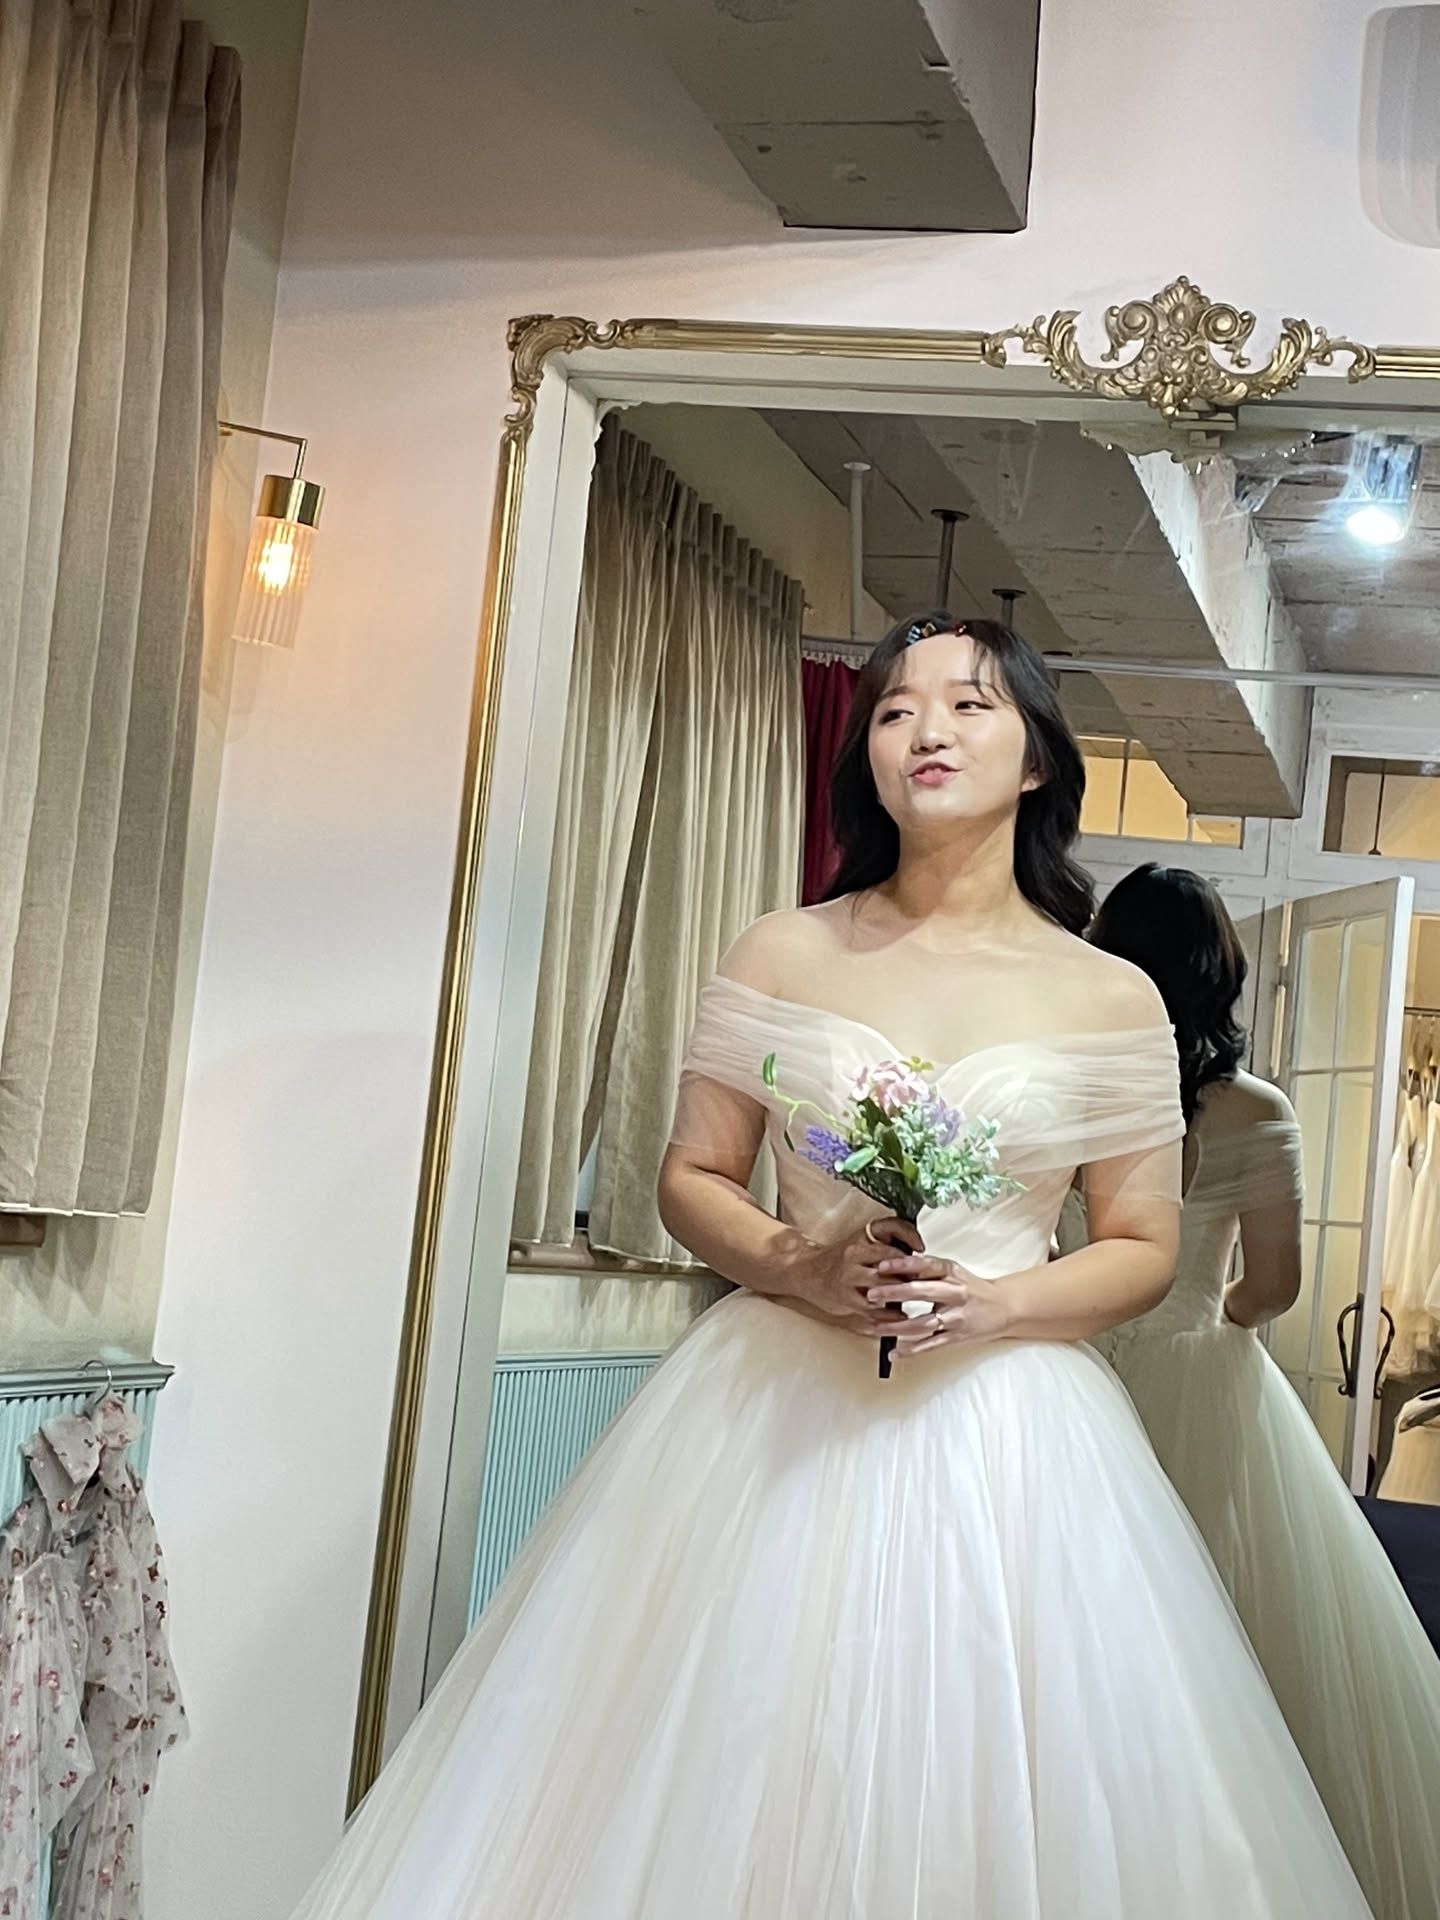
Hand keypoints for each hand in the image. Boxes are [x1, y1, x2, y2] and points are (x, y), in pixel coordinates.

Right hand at [786, 1217, 923, 1334]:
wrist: (807, 1272)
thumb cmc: (840, 1257)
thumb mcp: (860, 1240)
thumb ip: (885, 1241)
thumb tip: (917, 1248)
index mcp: (861, 1238)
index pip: (890, 1229)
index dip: (910, 1238)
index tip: (923, 1248)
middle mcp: (855, 1254)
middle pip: (892, 1262)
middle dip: (912, 1273)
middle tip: (930, 1281)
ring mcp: (849, 1276)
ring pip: (885, 1286)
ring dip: (904, 1294)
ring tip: (920, 1299)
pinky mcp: (845, 1297)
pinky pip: (873, 1308)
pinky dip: (889, 1315)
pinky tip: (901, 1318)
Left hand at [864, 1253, 1014, 1356]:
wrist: (1005, 1307)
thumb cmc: (972, 1288)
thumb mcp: (953, 1272)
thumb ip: (927, 1270)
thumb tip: (895, 1265)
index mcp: (952, 1272)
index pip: (925, 1265)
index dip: (903, 1265)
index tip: (882, 1266)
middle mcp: (954, 1293)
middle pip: (921, 1292)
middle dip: (894, 1293)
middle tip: (872, 1294)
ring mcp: (956, 1316)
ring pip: (923, 1322)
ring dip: (896, 1326)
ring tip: (874, 1328)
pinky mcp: (957, 1336)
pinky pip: (932, 1344)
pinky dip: (912, 1350)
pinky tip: (895, 1352)